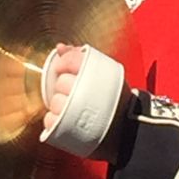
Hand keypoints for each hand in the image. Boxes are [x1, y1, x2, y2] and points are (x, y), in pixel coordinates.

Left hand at [42, 43, 130, 163]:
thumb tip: (60, 48)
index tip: (62, 68)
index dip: (64, 63)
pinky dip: (53, 120)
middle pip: (62, 82)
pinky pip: (50, 121)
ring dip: (59, 105)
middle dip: (64, 87)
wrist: (128, 130)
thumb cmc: (116, 100)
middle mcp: (86, 91)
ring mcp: (76, 112)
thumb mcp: (107, 72)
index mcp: (97, 74)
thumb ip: (81, 57)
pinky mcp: (68, 131)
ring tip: (72, 109)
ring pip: (55, 102)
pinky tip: (64, 121)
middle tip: (75, 93)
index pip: (72, 61)